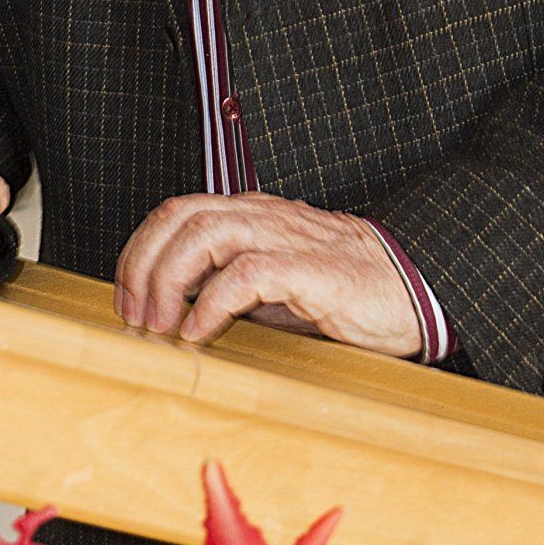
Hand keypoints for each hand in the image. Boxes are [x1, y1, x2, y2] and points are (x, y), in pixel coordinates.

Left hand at [113, 193, 421, 354]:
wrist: (417, 288)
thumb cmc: (349, 291)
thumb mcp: (277, 286)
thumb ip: (232, 286)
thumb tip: (180, 311)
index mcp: (253, 215)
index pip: (176, 213)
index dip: (139, 251)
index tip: (126, 298)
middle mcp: (264, 216)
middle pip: (179, 216)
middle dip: (142, 264)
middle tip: (134, 316)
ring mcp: (288, 237)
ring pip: (204, 233)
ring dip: (169, 280)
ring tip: (160, 324)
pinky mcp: (311, 269)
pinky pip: (247, 274)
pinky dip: (213, 302)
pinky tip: (201, 331)